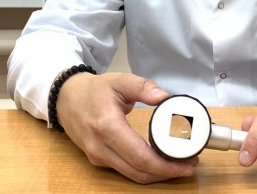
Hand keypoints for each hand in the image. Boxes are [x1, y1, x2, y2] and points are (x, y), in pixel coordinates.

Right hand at [56, 72, 197, 183]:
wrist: (66, 99)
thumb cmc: (94, 90)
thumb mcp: (120, 80)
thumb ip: (143, 87)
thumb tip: (164, 97)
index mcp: (107, 127)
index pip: (140, 156)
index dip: (165, 164)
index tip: (186, 163)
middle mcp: (101, 147)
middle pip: (138, 172)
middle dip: (167, 173)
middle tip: (189, 166)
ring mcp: (98, 157)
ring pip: (132, 176)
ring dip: (157, 174)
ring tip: (178, 165)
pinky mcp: (98, 160)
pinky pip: (124, 171)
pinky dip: (144, 170)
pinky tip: (159, 162)